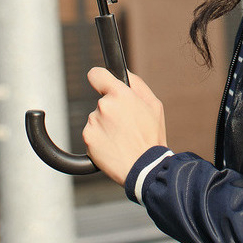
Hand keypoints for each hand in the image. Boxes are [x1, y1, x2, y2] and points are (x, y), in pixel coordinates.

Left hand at [82, 68, 167, 185]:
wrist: (144, 168)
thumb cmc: (152, 138)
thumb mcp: (154, 106)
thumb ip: (137, 85)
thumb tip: (123, 74)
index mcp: (120, 94)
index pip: (96, 74)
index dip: (100, 79)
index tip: (101, 84)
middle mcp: (104, 106)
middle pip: (102, 102)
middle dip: (112, 111)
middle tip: (127, 126)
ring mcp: (93, 123)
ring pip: (97, 119)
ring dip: (106, 126)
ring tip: (123, 139)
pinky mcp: (87, 138)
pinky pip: (92, 134)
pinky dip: (100, 139)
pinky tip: (114, 146)